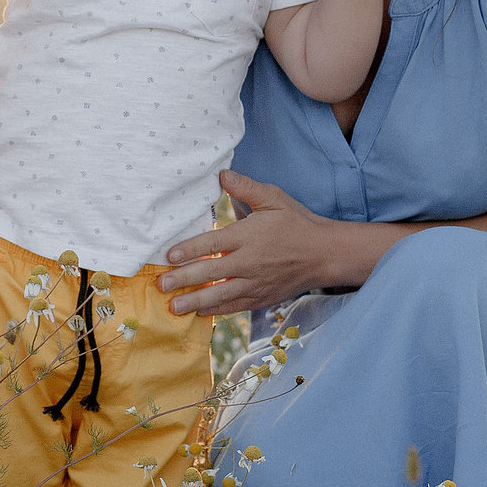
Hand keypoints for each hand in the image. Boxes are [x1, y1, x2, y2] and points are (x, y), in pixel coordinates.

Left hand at [155, 170, 363, 316]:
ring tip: (174, 307)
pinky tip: (199, 312)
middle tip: (161, 285)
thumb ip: (247, 188)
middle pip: (211, 271)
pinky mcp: (262, 297)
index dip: (189, 249)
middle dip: (184, 279)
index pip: (213, 242)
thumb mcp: (274, 198)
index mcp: (249, 235)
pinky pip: (235, 306)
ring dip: (195, 301)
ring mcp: (256, 283)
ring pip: (221, 294)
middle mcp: (250, 262)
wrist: (325, 254)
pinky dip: (217, 310)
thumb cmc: (297, 223)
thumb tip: (222, 174)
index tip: (169, 256)